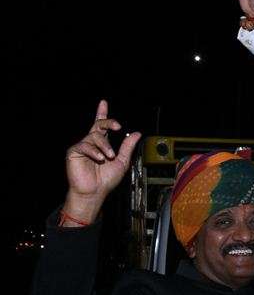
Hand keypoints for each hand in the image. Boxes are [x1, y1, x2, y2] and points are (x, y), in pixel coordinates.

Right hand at [63, 100, 141, 223]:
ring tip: (109, 157)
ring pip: (94, 136)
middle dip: (108, 122)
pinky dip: (94, 151)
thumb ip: (128, 147)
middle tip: (118, 126)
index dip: (102, 113)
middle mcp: (91, 143)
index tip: (103, 102)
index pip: (101, 125)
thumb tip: (137, 133)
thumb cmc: (107, 179)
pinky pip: (84, 145)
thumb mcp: (122, 161)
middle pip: (98, 125)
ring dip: (105, 146)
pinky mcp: (73, 152)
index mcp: (102, 143)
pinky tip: (100, 159)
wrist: (95, 192)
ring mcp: (82, 147)